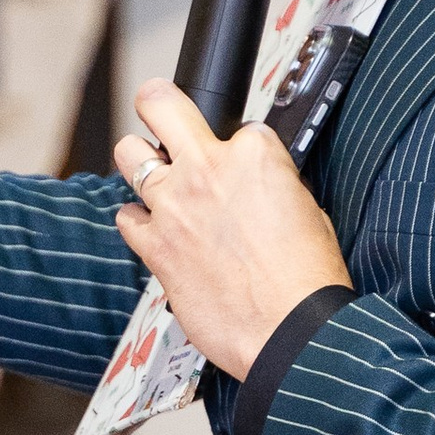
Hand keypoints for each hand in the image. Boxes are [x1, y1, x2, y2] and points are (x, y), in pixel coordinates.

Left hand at [112, 79, 348, 383]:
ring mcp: (175, 204)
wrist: (291, 332)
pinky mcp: (154, 245)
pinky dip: (137, 221)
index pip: (237, 127)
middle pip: (159, 103)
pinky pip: (125, 216)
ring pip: (129, 154)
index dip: (238, 147)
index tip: (239, 165)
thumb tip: (255, 184)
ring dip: (140, 162)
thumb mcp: (308, 210)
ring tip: (154, 177)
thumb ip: (272, 183)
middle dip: (157, 102)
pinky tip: (155, 230)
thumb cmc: (307, 280)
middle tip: (158, 111)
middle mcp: (208, 169)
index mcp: (256, 154)